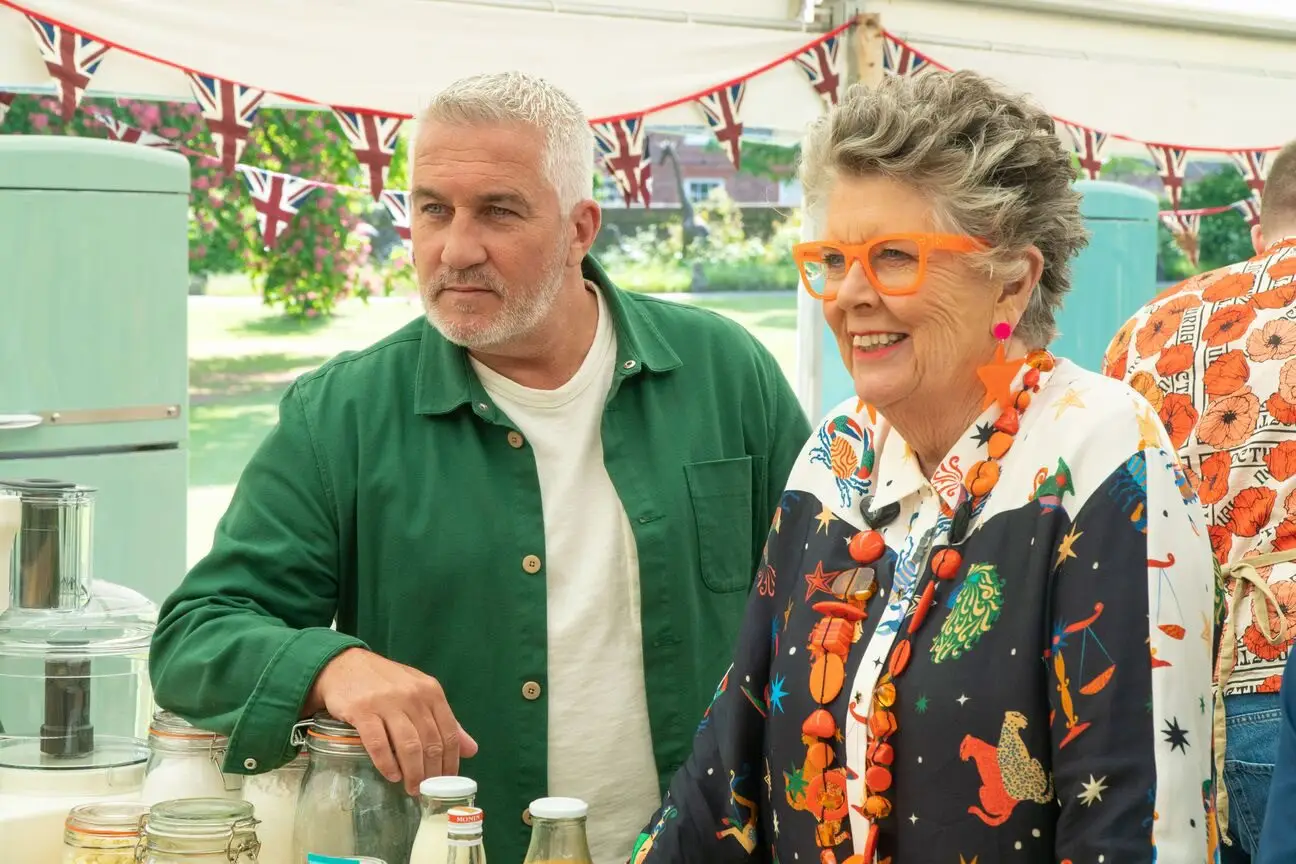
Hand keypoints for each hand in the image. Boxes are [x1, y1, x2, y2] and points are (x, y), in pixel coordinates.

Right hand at [304, 648, 478, 793]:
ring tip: (412, 788)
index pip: (450, 733)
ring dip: (413, 773)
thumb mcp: (419, 693)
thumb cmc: (386, 683)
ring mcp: (387, 702)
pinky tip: (391, 775)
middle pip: (431, 743)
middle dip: (432, 773)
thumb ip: (444, 720)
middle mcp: (413, 695)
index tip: (447, 782)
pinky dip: (387, 764)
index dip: (451, 762)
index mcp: (431, 691)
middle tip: (427, 790)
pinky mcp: (362, 710)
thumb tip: (471, 750)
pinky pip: (379, 744)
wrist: (344, 665)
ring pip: (409, 746)